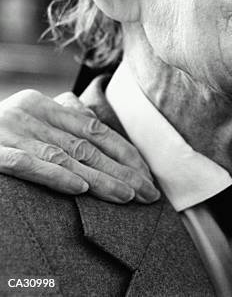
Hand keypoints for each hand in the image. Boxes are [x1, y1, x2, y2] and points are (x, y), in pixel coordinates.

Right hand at [0, 89, 159, 203]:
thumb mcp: (30, 124)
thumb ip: (61, 126)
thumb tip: (103, 144)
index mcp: (43, 104)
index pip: (95, 129)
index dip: (125, 152)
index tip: (147, 173)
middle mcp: (29, 112)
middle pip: (87, 144)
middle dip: (122, 170)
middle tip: (148, 192)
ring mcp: (9, 131)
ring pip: (65, 156)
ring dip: (100, 178)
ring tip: (127, 195)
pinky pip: (28, 164)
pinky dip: (56, 176)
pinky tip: (80, 188)